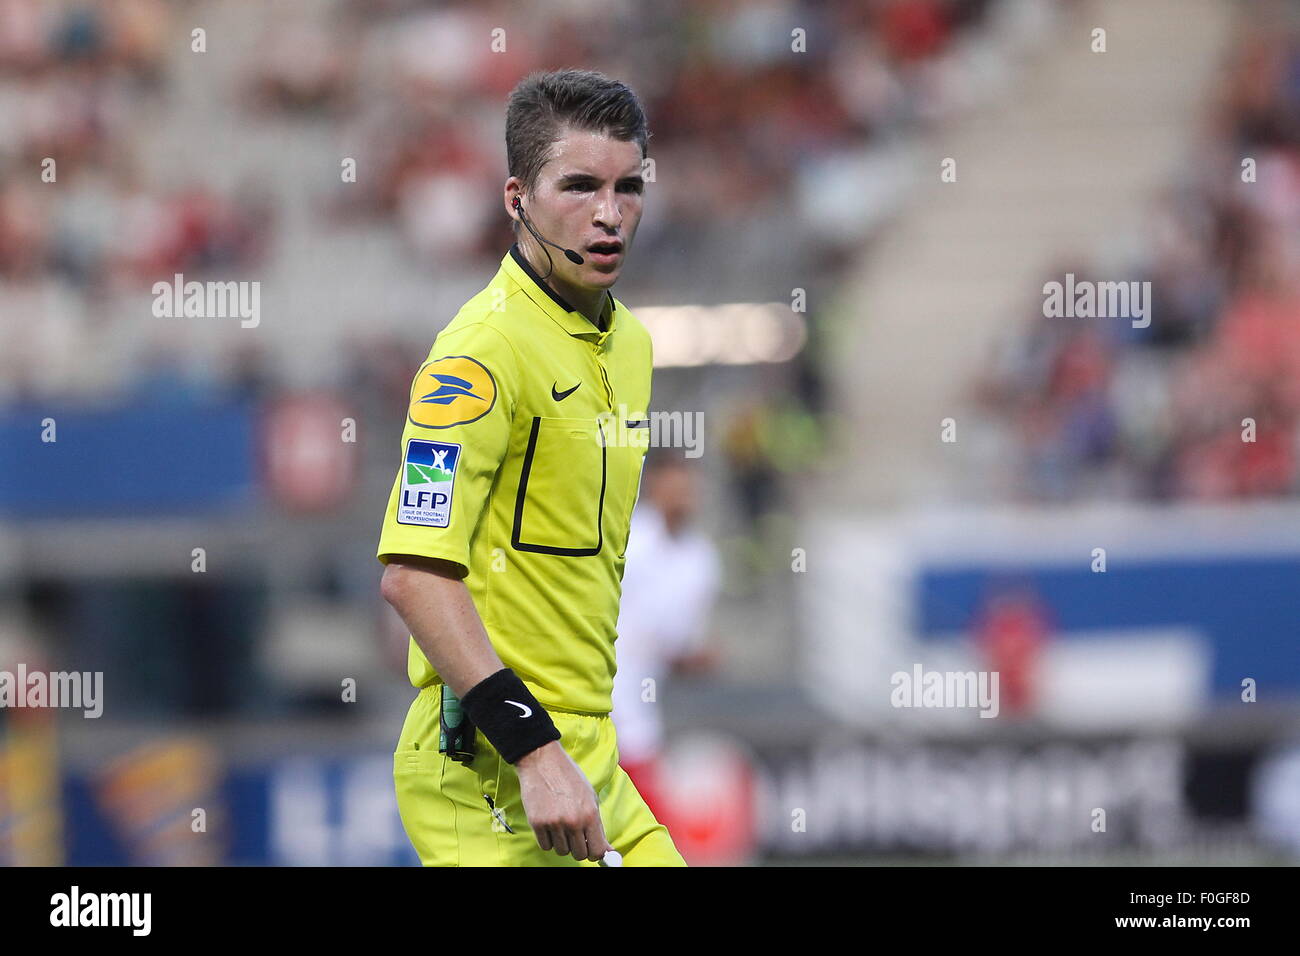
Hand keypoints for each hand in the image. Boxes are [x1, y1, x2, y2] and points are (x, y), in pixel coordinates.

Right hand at [516, 740, 611, 861]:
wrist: (542, 762)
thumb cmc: (568, 777)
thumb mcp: (590, 797)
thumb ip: (597, 825)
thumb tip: (607, 851)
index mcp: (590, 814)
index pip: (597, 851)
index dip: (596, 854)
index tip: (592, 851)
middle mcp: (573, 821)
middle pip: (579, 854)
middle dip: (579, 848)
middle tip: (575, 836)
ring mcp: (554, 823)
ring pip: (562, 851)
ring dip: (562, 842)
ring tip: (560, 824)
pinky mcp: (537, 823)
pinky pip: (545, 845)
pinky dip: (548, 839)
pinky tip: (549, 824)